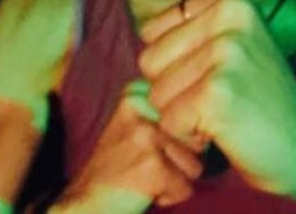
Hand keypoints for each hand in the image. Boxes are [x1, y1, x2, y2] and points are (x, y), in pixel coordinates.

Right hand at [57, 80, 203, 211]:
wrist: (84, 204)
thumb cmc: (118, 169)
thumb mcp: (139, 127)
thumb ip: (173, 115)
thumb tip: (211, 122)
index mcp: (139, 92)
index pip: (192, 112)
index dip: (181, 139)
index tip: (150, 148)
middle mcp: (142, 107)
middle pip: (197, 137)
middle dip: (181, 158)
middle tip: (146, 164)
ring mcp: (145, 134)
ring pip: (196, 163)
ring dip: (176, 178)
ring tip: (143, 177)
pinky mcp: (151, 165)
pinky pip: (186, 187)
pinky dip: (169, 196)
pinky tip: (141, 190)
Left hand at [138, 0, 295, 198]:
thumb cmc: (259, 97)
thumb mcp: (233, 40)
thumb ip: (190, 26)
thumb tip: (144, 32)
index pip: (152, 31)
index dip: (175, 64)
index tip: (216, 73)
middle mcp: (231, 13)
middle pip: (150, 60)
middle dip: (174, 89)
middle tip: (219, 97)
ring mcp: (226, 52)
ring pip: (156, 93)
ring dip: (182, 114)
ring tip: (223, 112)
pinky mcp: (218, 93)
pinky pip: (168, 120)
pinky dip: (189, 136)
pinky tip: (224, 130)